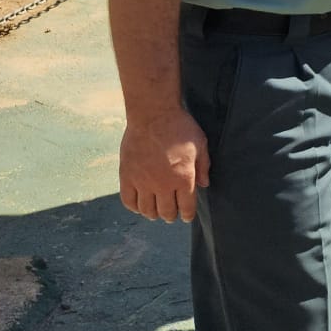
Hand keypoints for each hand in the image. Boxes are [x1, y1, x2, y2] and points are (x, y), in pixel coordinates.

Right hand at [119, 107, 209, 221]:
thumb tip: (204, 184)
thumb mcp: (200, 144)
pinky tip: (139, 205)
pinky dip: (134, 207)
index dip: (187, 215)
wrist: (152, 114)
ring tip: (156, 212)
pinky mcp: (126, 176)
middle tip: (172, 214)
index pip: (186, 207)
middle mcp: (162, 185)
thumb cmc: (180, 127)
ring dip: (153, 214)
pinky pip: (128, 201)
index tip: (186, 216)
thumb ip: (203, 166)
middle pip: (166, 212)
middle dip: (171, 215)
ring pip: (147, 210)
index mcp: (183, 178)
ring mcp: (142, 182)